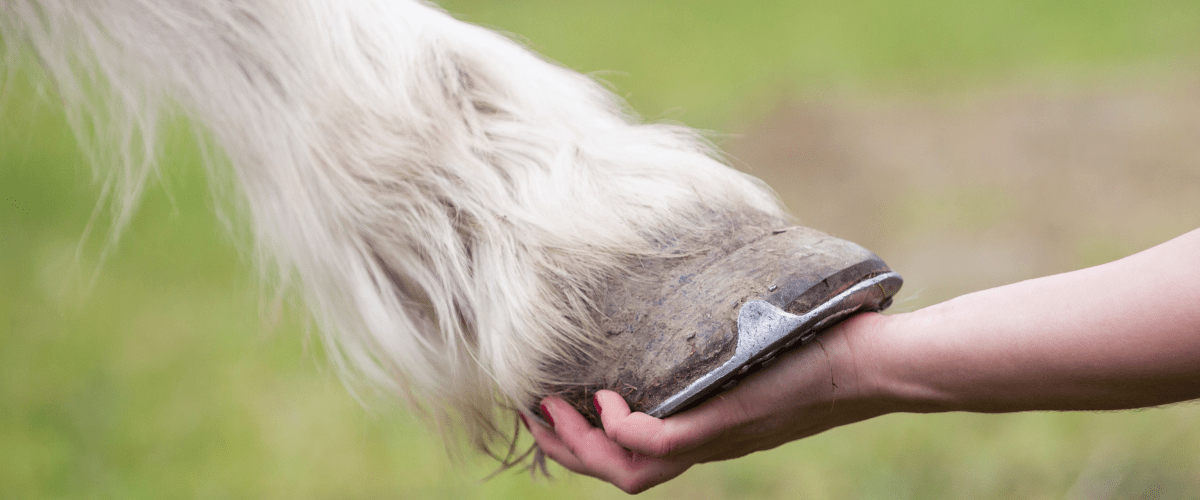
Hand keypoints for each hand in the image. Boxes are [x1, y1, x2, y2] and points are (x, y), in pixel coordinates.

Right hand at [526, 312, 895, 493]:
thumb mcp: (751, 339)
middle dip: (565, 450)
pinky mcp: (725, 420)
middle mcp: (703, 442)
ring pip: (627, 473)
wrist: (873, 363)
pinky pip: (655, 446)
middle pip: (616, 472)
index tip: (549, 405)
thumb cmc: (819, 343)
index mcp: (702, 428)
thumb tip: (690, 274)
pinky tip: (606, 398)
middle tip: (535, 413)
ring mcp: (713, 436)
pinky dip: (619, 429)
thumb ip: (717, 326)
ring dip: (580, 448)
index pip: (627, 454)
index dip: (580, 440)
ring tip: (555, 409)